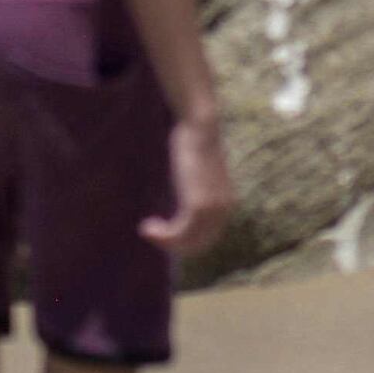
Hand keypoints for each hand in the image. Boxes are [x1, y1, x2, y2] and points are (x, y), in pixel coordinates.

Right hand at [147, 111, 232, 258]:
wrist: (200, 127)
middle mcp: (224, 211)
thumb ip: (193, 191)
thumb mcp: (196, 173)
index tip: (162, 233)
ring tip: (146, 230)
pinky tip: (146, 227)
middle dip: (173, 245)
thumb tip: (178, 203)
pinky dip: (162, 236)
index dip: (183, 241)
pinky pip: (179, 234)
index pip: (207, 238)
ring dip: (164, 243)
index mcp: (227, 205)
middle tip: (150, 232)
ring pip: (187, 242)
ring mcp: (213, 210)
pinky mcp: (198, 207)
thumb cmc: (194, 143)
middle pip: (198, 244)